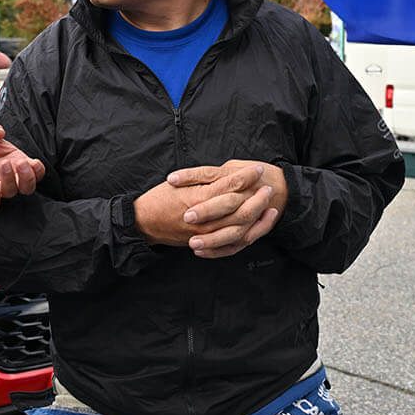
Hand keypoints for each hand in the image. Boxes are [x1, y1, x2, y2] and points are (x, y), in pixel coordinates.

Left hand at [0, 123, 45, 209]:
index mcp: (16, 160)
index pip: (35, 171)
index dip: (38, 170)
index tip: (33, 163)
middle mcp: (10, 176)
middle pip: (27, 186)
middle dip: (28, 178)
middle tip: (21, 164)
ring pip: (11, 192)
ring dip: (10, 181)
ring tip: (3, 165)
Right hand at [136, 160, 282, 257]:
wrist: (144, 222)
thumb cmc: (159, 199)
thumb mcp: (180, 183)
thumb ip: (205, 180)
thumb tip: (229, 176)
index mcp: (198, 199)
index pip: (230, 186)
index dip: (246, 177)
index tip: (257, 169)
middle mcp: (205, 219)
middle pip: (240, 209)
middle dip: (257, 197)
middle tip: (268, 187)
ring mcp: (206, 235)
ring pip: (240, 228)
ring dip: (258, 217)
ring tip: (270, 206)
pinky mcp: (206, 245)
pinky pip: (232, 245)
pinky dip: (247, 237)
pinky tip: (257, 227)